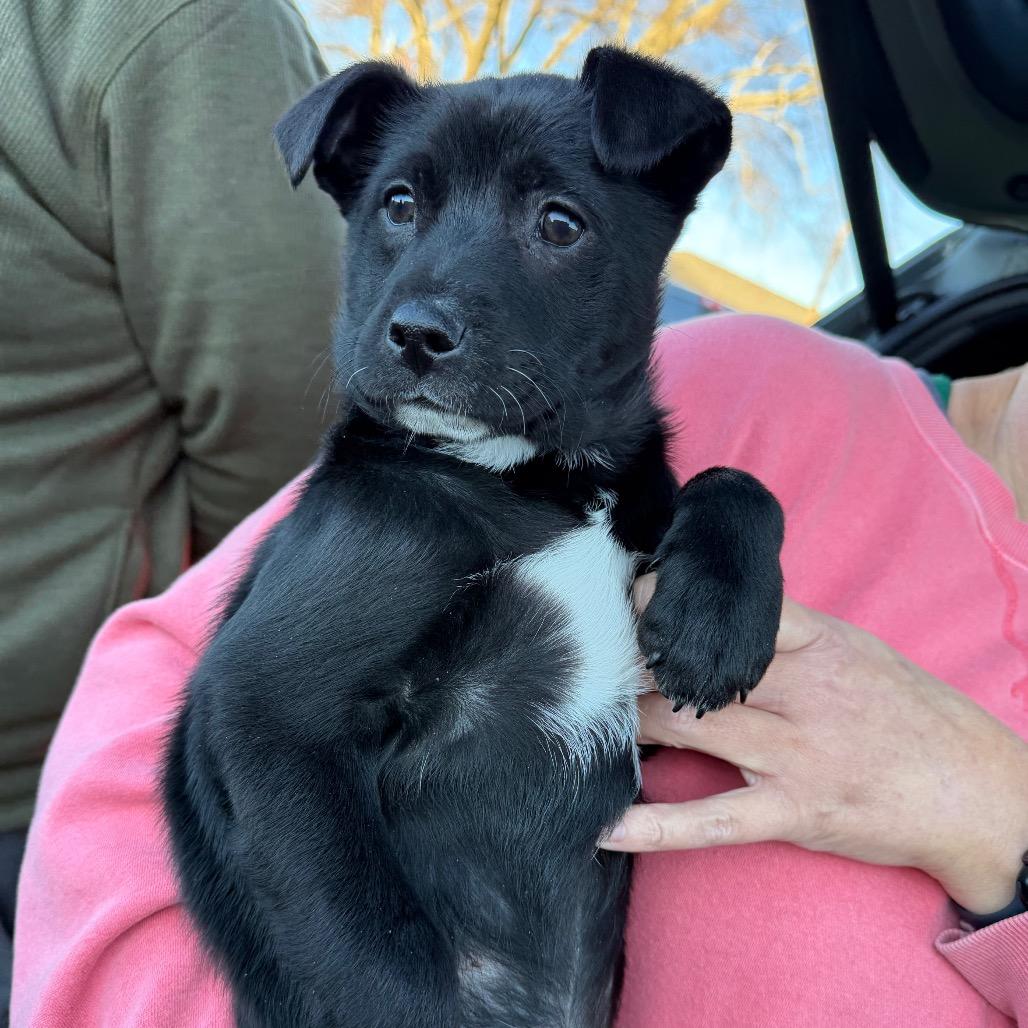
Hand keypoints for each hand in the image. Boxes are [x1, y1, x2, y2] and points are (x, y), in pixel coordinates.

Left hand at [602, 575, 1027, 914]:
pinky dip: (655, 826)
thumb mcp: (856, 651)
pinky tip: (605, 826)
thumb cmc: (908, 713)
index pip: (731, 613)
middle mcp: (803, 694)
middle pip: (694, 669)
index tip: (625, 595)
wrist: (974, 791)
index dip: (672, 603)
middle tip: (583, 656)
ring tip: (579, 712)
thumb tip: (722, 614)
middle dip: (633, 662)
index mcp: (818, 645)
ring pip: (689, 727)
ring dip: (629, 719)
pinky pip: (712, 821)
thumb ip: (789, 633)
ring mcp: (796, 755)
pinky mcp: (794, 813)